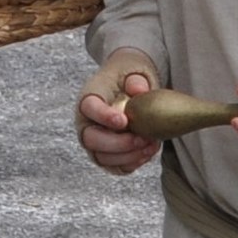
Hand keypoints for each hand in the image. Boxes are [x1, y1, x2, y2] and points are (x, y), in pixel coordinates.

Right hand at [77, 48, 162, 176]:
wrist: (129, 89)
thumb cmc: (129, 78)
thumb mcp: (134, 70)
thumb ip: (136, 79)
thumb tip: (138, 90)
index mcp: (89, 97)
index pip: (88, 108)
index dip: (103, 117)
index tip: (124, 121)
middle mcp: (86, 122)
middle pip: (90, 140)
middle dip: (117, 143)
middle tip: (141, 138)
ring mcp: (95, 141)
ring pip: (102, 158)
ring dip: (128, 156)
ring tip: (150, 144)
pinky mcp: (107, 155)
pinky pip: (115, 167)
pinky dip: (133, 163)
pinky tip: (148, 151)